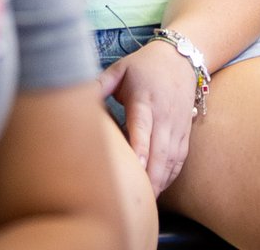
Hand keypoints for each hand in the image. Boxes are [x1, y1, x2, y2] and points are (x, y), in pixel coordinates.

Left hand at [99, 40, 196, 196]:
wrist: (180, 58)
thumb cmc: (144, 65)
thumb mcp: (120, 69)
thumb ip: (98, 85)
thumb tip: (75, 97)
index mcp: (144, 99)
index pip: (142, 126)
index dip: (140, 148)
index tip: (135, 169)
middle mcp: (163, 115)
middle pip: (159, 151)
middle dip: (149, 177)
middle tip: (135, 199)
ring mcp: (176, 125)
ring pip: (171, 160)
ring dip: (160, 182)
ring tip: (145, 201)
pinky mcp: (184, 132)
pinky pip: (179, 160)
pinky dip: (169, 176)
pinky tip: (158, 188)